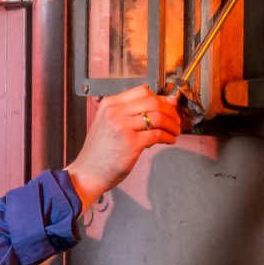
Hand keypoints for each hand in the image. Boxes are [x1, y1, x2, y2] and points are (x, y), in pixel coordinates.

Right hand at [67, 85, 181, 207]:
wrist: (88, 173)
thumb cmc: (100, 152)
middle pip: (152, 101)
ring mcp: (123, 127)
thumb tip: (161, 105)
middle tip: (175, 120)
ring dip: (172, 124)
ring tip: (174, 131)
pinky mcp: (131, 144)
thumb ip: (131, 114)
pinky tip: (169, 140)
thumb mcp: (109, 124)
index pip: (142, 91)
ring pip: (157, 117)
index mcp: (110, 104)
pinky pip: (157, 135)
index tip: (168, 106)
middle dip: (170, 111)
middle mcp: (115, 112)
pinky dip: (168, 137)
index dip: (160, 98)